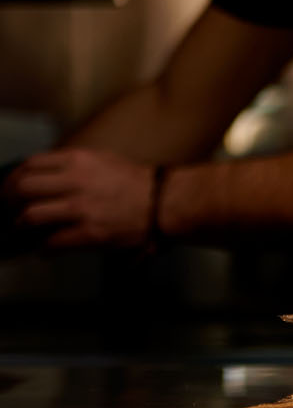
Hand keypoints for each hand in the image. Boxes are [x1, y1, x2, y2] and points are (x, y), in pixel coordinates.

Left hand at [3, 149, 155, 248]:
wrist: (163, 202)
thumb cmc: (133, 182)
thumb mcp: (101, 160)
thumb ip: (71, 164)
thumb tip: (40, 174)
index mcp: (79, 160)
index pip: (30, 165)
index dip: (13, 178)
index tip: (9, 189)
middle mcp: (77, 181)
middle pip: (23, 188)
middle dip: (9, 202)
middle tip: (10, 210)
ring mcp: (82, 208)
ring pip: (30, 216)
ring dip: (22, 225)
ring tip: (24, 229)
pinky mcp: (89, 233)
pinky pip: (51, 242)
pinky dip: (43, 248)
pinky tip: (46, 247)